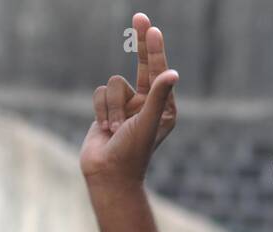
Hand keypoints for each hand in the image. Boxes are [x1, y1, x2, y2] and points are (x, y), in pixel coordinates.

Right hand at [79, 13, 177, 185]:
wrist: (108, 173)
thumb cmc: (133, 152)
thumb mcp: (148, 122)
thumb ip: (158, 97)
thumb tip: (172, 73)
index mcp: (165, 108)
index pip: (160, 72)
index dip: (155, 49)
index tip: (152, 28)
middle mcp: (148, 104)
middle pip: (143, 65)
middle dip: (141, 44)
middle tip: (141, 17)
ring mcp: (128, 106)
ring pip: (114, 83)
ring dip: (112, 106)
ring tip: (116, 129)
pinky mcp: (109, 109)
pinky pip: (100, 93)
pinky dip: (100, 109)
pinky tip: (105, 128)